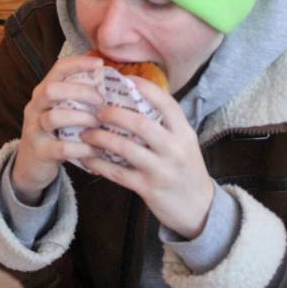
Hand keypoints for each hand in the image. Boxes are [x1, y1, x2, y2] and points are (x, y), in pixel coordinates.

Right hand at [11, 54, 104, 203]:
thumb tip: (113, 79)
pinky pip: (61, 148)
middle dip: (80, 91)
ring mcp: (34, 129)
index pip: (58, 69)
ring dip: (81, 119)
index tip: (100, 64)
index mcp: (44, 92)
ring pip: (53, 117)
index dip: (78, 63)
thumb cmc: (56, 133)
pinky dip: (81, 148)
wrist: (31, 165)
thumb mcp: (63, 110)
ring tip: (99, 125)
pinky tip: (96, 149)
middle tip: (101, 100)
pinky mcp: (40, 152)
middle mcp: (35, 107)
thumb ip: (80, 97)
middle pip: (51, 90)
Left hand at [79, 79, 213, 238]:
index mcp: (184, 132)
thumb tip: (135, 97)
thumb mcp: (185, 142)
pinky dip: (99, 164)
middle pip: (140, 124)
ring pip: (125, 148)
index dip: (144, 88)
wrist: (199, 209)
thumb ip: (165, 124)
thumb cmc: (186, 169)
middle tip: (97, 109)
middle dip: (114, 114)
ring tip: (86, 133)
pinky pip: (118, 173)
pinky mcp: (149, 189)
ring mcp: (162, 170)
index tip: (124, 78)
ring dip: (101, 138)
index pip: (166, 103)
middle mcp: (175, 149)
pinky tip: (87, 158)